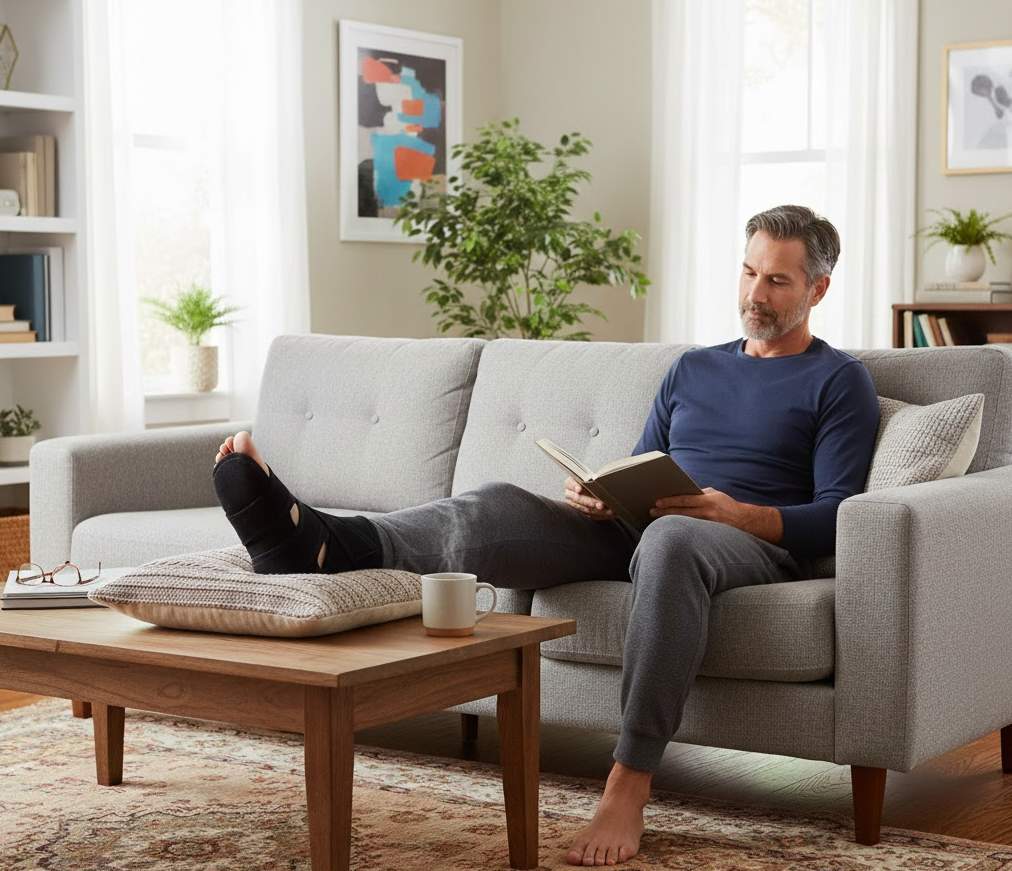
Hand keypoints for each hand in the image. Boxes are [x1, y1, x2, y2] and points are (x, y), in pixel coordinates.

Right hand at [564, 476, 614, 520]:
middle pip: (578, 498)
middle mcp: (570, 494)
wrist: (595, 488)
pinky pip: (590, 515)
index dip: (574, 486)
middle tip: (601, 504)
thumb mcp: (592, 478)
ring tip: (608, 511)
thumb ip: (593, 479)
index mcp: (570, 483)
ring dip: (597, 510)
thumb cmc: (593, 480)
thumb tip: (602, 482)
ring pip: (585, 509)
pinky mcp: (582, 512)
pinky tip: (608, 513)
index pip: (569, 483)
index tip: (579, 489)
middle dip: (590, 502)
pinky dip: (600, 515)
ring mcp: (575, 504)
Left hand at [651, 488, 783, 543]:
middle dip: (665, 512)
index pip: (685, 499)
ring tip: (657, 520)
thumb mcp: (716, 496)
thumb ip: (701, 494)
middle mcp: (708, 511)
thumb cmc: (728, 507)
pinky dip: (681, 529)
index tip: (657, 502)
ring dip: (670, 521)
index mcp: (708, 500)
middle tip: (651, 512)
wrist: (747, 522)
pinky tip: (671, 530)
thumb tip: (683, 494)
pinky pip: (692, 531)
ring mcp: (709, 524)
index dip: (670, 501)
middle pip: (682, 512)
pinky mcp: (710, 534)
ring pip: (684, 522)